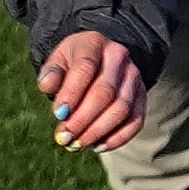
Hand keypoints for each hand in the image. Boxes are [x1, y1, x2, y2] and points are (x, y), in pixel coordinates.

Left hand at [39, 26, 145, 149]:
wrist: (100, 58)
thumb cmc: (72, 63)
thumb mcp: (58, 61)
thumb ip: (51, 73)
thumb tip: (47, 86)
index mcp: (94, 43)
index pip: (85, 68)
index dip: (71, 94)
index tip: (58, 115)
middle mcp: (119, 57)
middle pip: (104, 92)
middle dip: (83, 119)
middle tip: (65, 137)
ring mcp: (134, 76)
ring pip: (121, 109)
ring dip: (98, 131)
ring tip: (77, 144)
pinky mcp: (142, 95)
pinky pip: (135, 120)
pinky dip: (117, 138)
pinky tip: (97, 146)